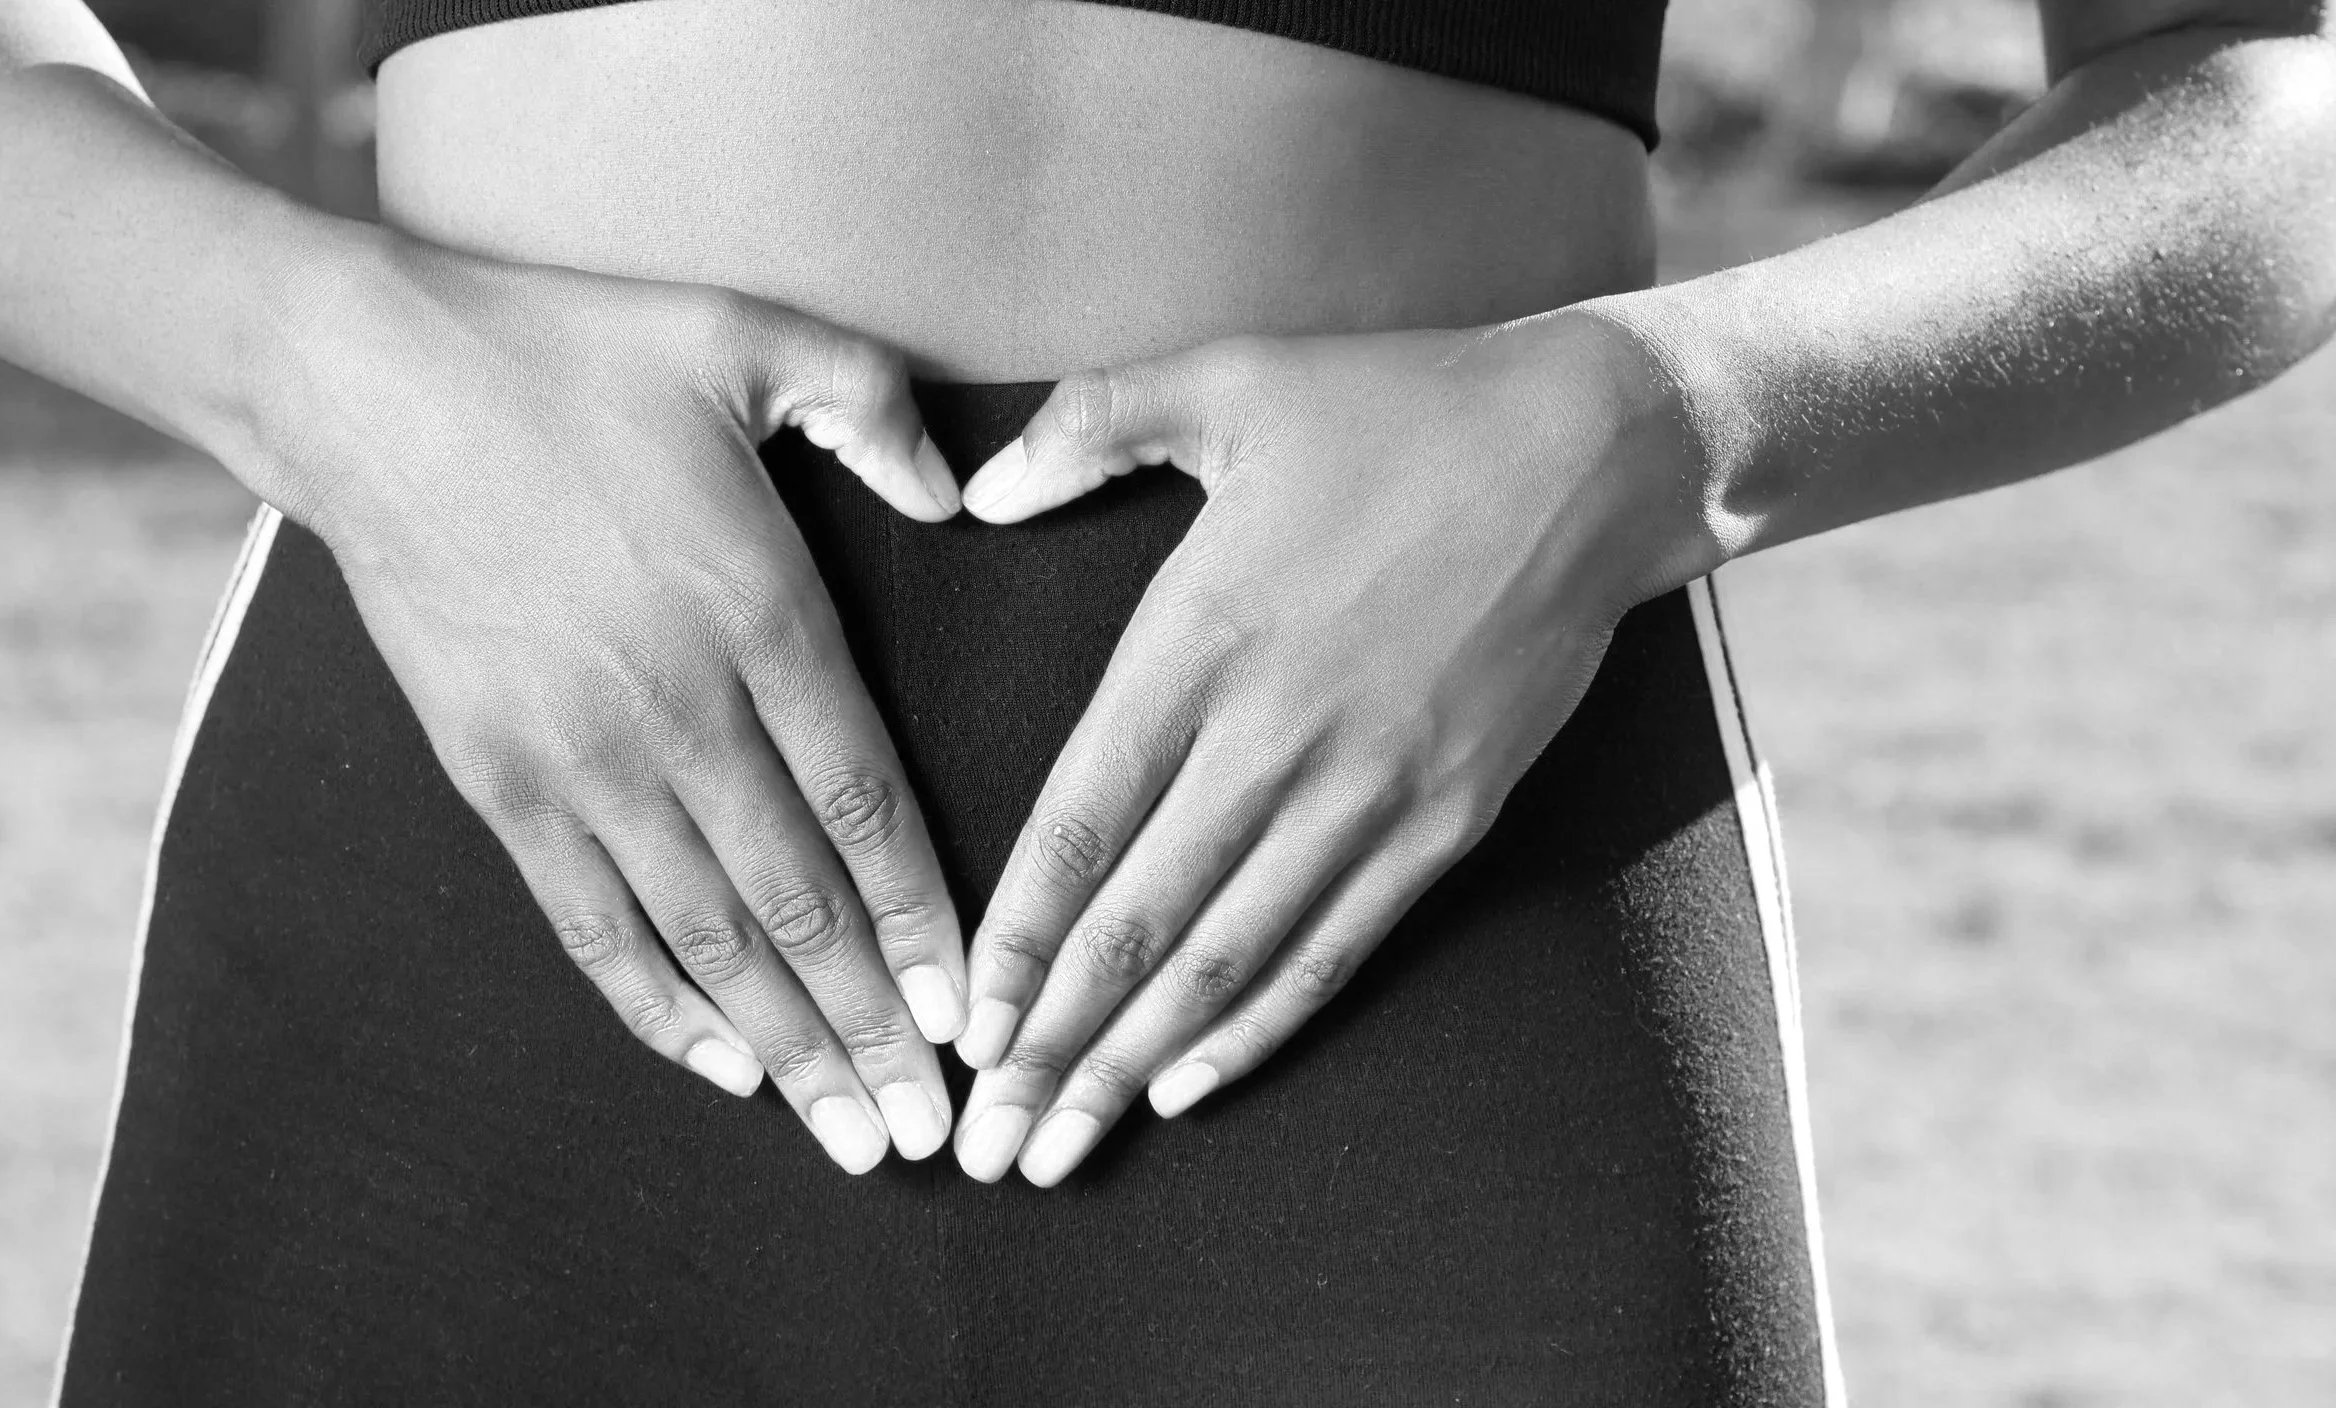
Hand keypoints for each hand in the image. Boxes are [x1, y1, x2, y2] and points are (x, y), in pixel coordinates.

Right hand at [243, 235, 971, 1172]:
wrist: (365, 384)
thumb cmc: (569, 352)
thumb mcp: (747, 336)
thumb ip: (873, 409)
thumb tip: (960, 492)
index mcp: (758, 611)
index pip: (866, 802)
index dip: (925, 919)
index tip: (971, 1010)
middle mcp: (676, 708)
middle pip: (800, 903)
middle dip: (875, 1026)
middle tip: (938, 1127)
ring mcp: (578, 758)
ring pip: (706, 939)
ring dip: (786, 1046)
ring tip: (852, 1135)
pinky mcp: (496, 780)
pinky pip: (590, 924)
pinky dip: (657, 1007)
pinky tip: (721, 1070)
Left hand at [941, 311, 1713, 1183]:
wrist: (1594, 450)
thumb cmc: (1396, 406)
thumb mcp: (1229, 377)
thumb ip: (1087, 428)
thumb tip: (979, 493)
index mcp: (1202, 635)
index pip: (1083, 819)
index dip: (1015, 934)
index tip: (962, 1024)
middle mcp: (1277, 733)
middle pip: (1139, 920)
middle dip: (1053, 1042)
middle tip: (983, 1141)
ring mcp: (1370, 788)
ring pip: (1229, 955)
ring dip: (1136, 1061)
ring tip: (1062, 1147)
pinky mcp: (1447, 818)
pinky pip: (1336, 944)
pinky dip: (1261, 1023)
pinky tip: (1192, 1083)